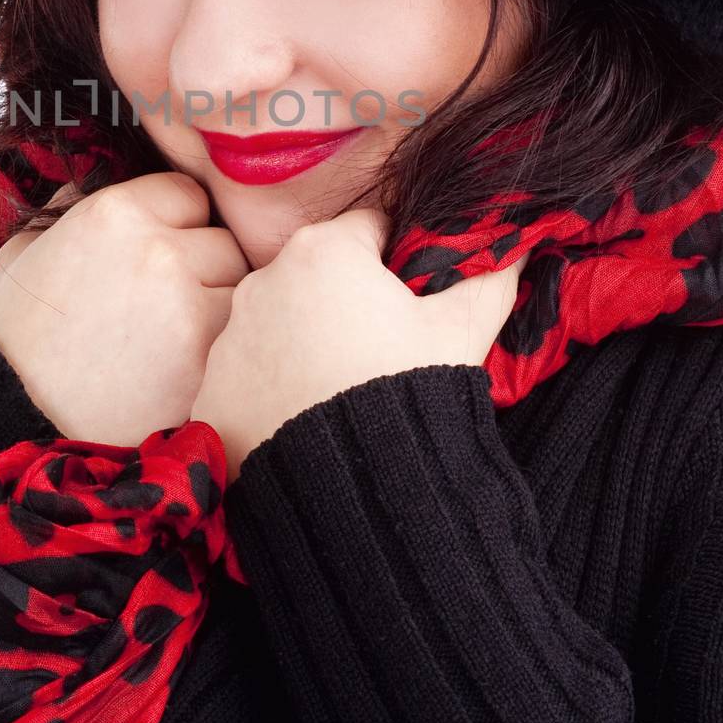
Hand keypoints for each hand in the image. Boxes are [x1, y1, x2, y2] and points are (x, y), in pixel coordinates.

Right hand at [0, 171, 250, 444]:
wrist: (14, 418)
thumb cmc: (15, 337)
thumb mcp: (23, 251)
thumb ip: (68, 206)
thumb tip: (97, 178)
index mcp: (115, 212)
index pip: (188, 194)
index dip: (177, 223)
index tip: (159, 255)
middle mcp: (158, 249)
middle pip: (222, 240)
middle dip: (203, 266)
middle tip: (167, 303)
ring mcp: (188, 303)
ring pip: (239, 287)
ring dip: (218, 307)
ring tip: (174, 337)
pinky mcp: (205, 357)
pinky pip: (238, 336)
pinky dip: (220, 350)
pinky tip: (184, 365)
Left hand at [189, 206, 523, 481]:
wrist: (348, 492)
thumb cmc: (405, 393)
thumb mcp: (462, 332)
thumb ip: (491, 278)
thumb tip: (512, 249)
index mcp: (325, 250)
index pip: (371, 230)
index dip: (400, 261)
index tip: (414, 301)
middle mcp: (264, 280)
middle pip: (318, 275)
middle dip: (347, 302)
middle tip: (382, 351)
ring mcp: (229, 336)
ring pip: (280, 324)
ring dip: (306, 344)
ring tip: (344, 391)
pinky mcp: (210, 387)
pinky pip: (249, 374)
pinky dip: (273, 388)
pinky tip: (306, 418)